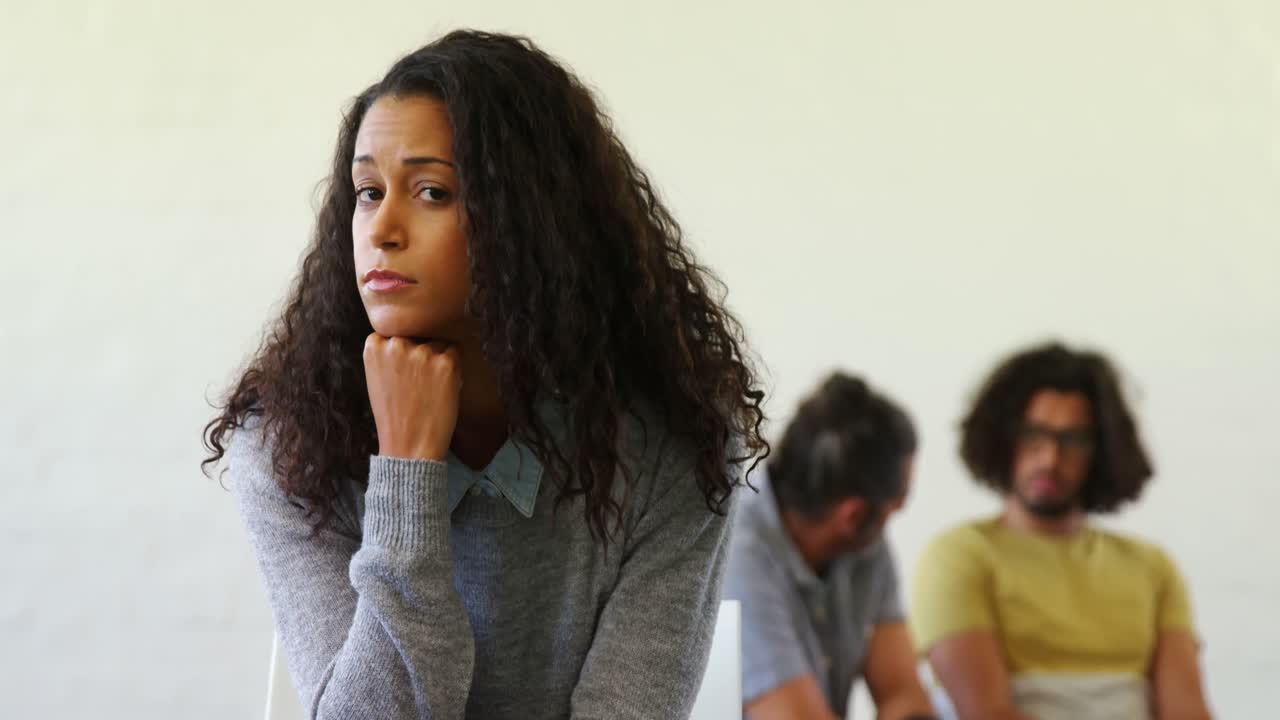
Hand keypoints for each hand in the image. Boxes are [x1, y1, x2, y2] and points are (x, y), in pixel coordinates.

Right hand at [363, 334, 461, 459]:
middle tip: (419, 385)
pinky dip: (454, 370)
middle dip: (422, 354)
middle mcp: (396, 344)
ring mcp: (422, 352)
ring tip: (430, 390)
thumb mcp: (377, 378)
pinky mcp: (446, 363)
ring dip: (439, 361)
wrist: (409, 447)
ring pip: (439, 344)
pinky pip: (455, 354)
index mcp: (374, 346)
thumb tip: (408, 336)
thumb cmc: (394, 416)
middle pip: (419, 337)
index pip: (397, 333)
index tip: (402, 373)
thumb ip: (387, 354)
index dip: (404, 353)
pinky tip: (442, 390)